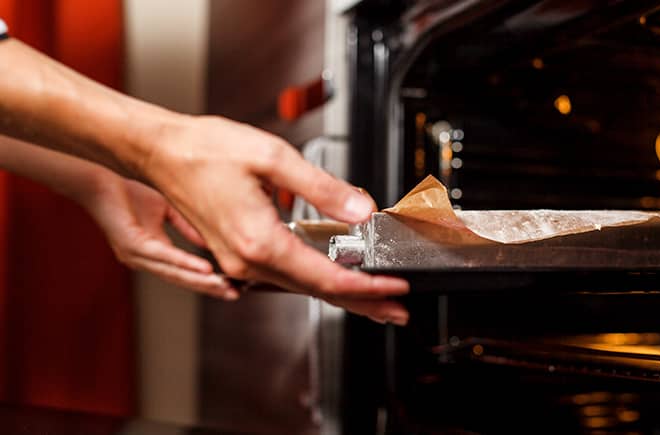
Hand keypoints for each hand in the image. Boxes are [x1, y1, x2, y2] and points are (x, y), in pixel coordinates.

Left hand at [83, 173, 239, 299]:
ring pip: (174, 274)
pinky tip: (204, 269)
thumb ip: (186, 228)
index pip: (183, 273)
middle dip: (209, 289)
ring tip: (223, 287)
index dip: (207, 281)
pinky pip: (164, 257)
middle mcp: (144, 261)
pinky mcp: (132, 245)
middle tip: (234, 296)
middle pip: (182, 280)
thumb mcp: (166, 211)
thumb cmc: (128, 194)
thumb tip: (210, 241)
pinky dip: (185, 263)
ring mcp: (136, 256)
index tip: (232, 286)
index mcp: (152, 254)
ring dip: (201, 282)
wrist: (98, 183)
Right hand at [143, 115, 409, 324]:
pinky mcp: (236, 255)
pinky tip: (331, 280)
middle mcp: (247, 261)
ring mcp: (239, 262)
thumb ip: (322, 187)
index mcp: (259, 241)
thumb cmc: (204, 151)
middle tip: (396, 309)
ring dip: (341, 295)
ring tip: (373, 300)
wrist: (161, 152)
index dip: (367, 286)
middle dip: (362, 302)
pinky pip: (284, 276)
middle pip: (317, 292)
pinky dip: (315, 282)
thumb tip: (360, 209)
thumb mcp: (273, 158)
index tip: (395, 288)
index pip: (327, 277)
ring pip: (301, 287)